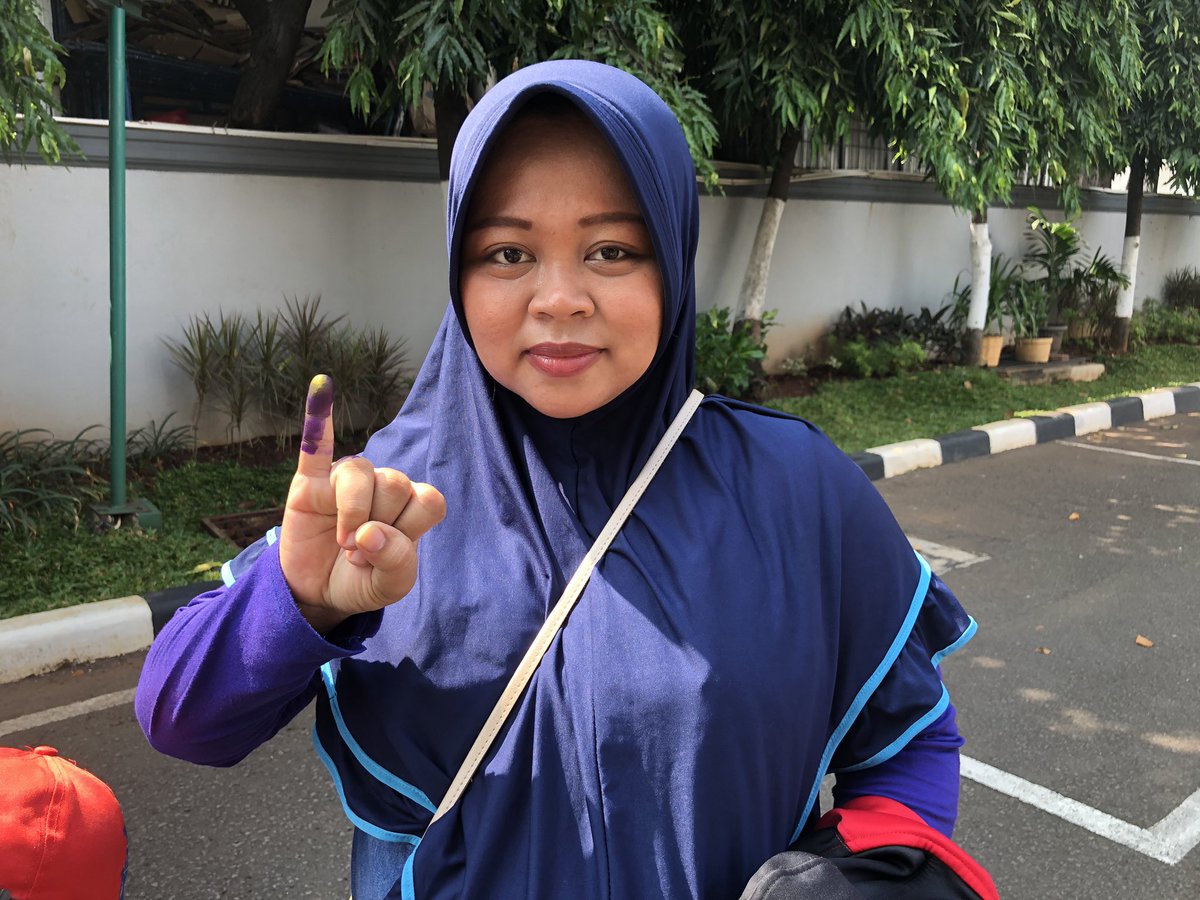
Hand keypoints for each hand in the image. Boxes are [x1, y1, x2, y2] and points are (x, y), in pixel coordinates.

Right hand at [278, 375, 445, 632]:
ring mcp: (346, 480)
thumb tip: (370, 534)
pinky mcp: (310, 482)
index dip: (411, 530)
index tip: (388, 556)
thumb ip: (397, 561)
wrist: (316, 592)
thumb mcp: (391, 585)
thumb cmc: (362, 580)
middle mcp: (383, 484)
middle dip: (379, 527)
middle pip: (397, 484)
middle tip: (359, 554)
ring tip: (343, 544)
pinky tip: (320, 387)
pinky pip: (314, 445)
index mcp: (411, 504)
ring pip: (362, 474)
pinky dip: (317, 419)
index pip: (429, 499)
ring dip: (354, 515)